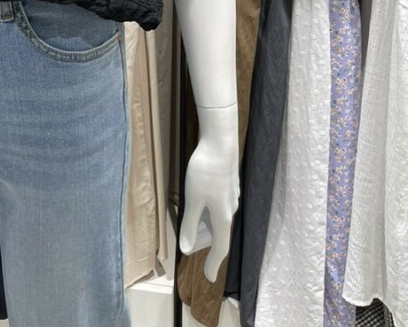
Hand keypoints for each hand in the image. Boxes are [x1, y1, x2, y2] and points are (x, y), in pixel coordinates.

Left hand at [178, 103, 238, 281]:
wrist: (221, 141)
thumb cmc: (205, 171)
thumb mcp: (193, 199)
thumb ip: (190, 224)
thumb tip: (187, 249)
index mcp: (223, 216)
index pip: (220, 247)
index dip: (214, 263)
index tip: (209, 278)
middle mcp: (230, 208)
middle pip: (220, 233)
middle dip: (208, 243)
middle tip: (194, 249)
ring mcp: (231, 195)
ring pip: (219, 218)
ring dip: (208, 226)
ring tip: (194, 227)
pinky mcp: (229, 183)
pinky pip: (220, 206)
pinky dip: (210, 212)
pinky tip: (202, 203)